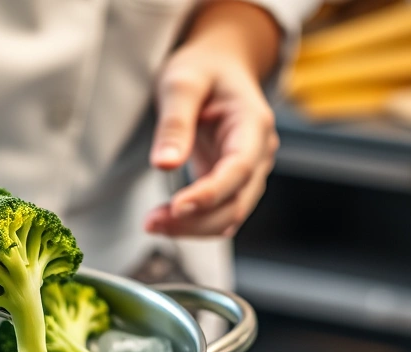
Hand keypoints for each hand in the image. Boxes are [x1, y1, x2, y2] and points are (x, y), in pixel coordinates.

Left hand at [144, 2, 280, 237]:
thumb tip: (164, 164)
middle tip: (151, 223)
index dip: (210, 194)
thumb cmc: (203, 69)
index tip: (177, 207)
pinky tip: (165, 221)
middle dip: (195, 220)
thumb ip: (174, 123)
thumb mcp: (181, 83)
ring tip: (152, 224)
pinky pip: (218, 212)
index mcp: (253, 124)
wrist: (218, 65)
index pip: (238, 169)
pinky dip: (193, 223)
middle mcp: (258, 152)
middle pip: (236, 202)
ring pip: (229, 214)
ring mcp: (248, 170)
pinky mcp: (230, 182)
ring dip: (192, 227)